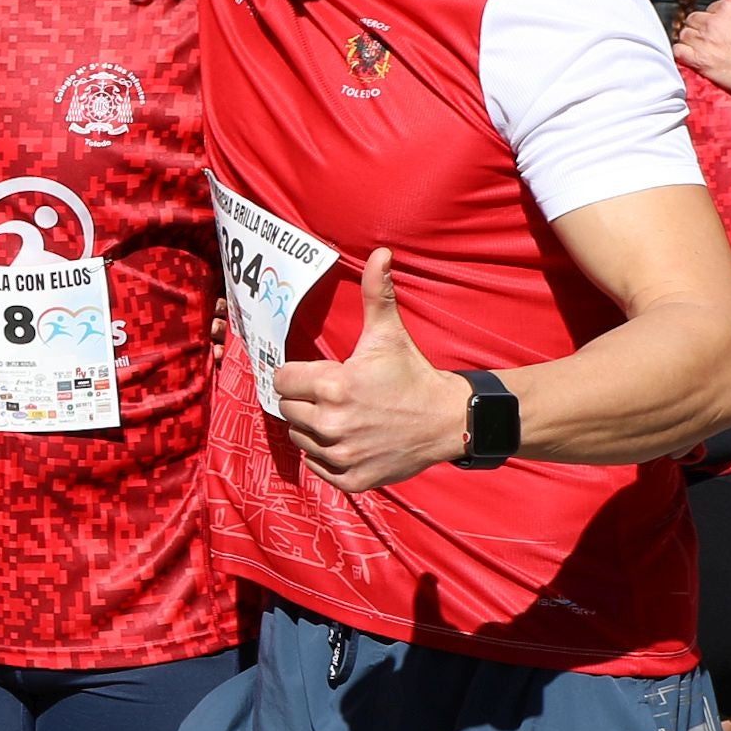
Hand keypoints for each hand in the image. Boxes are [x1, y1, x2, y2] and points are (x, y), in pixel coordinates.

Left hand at [270, 249, 468, 490]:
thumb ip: (377, 292)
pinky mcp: (352, 478)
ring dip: (314, 429)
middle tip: (333, 396)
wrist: (448, 420)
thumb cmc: (413, 374)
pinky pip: (317, 467)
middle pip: (288, 410)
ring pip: (300, 439)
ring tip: (343, 417)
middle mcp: (332, 423)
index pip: (282, 381)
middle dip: (305, 401)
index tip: (317, 375)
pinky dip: (327, 456)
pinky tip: (349, 440)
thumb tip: (380, 253)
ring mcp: (342, 455)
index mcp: (334, 387)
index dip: (297, 375)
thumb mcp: (390, 334)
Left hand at [674, 0, 730, 97]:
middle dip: (700, 27)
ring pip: (684, 34)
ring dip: (690, 39)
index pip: (713, 8)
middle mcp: (712, 22)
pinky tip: (689, 55)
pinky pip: (678, 51)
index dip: (716, 18)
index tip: (720, 25)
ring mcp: (703, 41)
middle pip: (695, 19)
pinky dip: (681, 52)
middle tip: (708, 36)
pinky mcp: (698, 59)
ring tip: (699, 47)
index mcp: (730, 9)